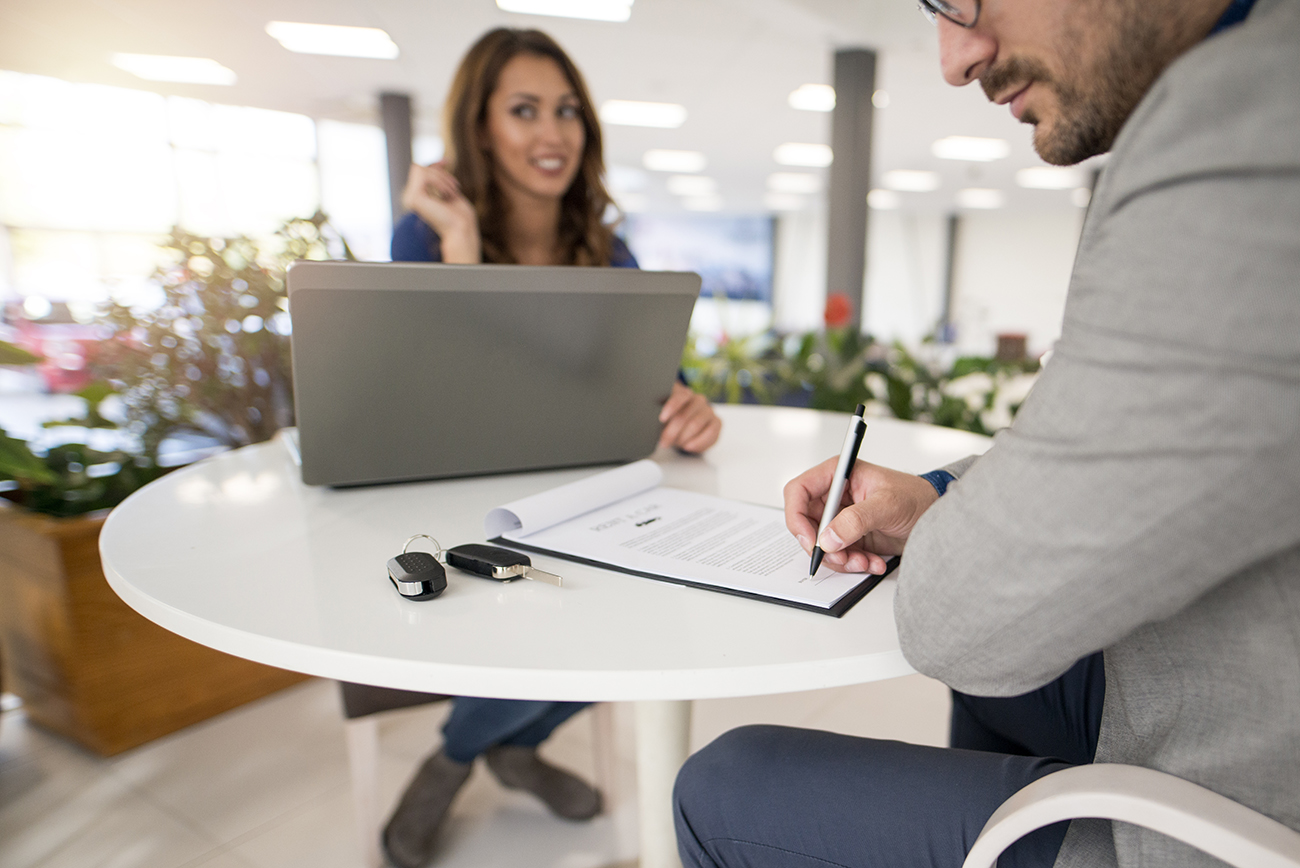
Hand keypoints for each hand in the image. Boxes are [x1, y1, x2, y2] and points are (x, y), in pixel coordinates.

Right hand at [401, 162, 480, 262]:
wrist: (462, 228)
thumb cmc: (459, 214)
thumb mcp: (449, 189)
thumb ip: (441, 177)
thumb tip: (442, 160)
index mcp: (416, 197)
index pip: (419, 172)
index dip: (432, 165)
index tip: (447, 161)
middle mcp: (409, 198)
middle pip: (419, 168)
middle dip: (440, 173)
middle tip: (455, 188)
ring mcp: (409, 198)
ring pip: (420, 169)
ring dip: (441, 178)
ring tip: (451, 193)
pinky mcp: (413, 198)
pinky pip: (424, 176)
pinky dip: (439, 181)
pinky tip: (445, 194)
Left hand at [658, 382, 721, 452]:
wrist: (686, 430)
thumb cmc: (671, 422)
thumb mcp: (663, 417)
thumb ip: (658, 415)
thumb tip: (646, 420)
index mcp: (684, 394)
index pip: (679, 397)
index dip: (671, 407)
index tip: (661, 418)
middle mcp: (698, 400)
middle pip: (685, 415)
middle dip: (672, 431)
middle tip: (663, 442)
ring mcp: (708, 411)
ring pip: (696, 425)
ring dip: (683, 438)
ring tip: (676, 444)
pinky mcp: (717, 423)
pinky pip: (710, 433)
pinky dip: (698, 442)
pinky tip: (689, 446)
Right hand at [784, 458, 939, 574]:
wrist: (937, 517)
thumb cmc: (917, 497)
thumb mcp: (888, 505)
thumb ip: (856, 520)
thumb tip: (828, 538)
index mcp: (838, 475)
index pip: (798, 491)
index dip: (796, 517)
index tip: (810, 540)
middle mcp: (835, 496)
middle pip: (805, 523)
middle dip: (822, 546)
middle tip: (841, 558)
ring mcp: (841, 518)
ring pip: (821, 544)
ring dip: (840, 559)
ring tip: (864, 562)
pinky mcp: (850, 537)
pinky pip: (838, 555)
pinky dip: (853, 564)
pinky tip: (873, 562)